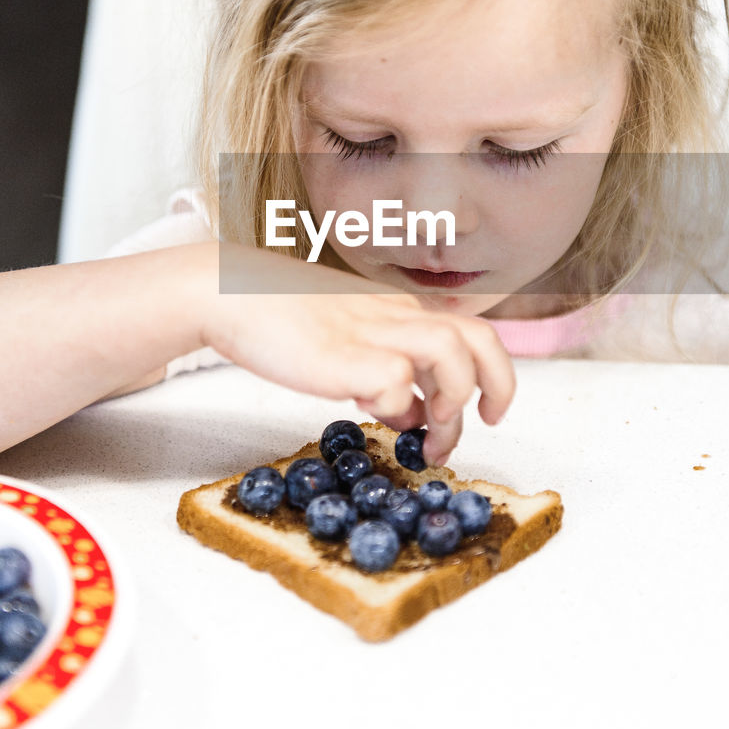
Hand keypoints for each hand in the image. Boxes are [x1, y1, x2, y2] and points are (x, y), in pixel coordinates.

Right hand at [201, 244, 515, 463]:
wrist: (231, 294)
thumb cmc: (282, 317)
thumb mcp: (350, 338)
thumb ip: (387, 370)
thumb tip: (413, 413)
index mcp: (400, 310)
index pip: (472, 332)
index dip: (494, 374)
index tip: (485, 411)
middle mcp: (396, 316)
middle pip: (479, 340)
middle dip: (497, 387)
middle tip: (486, 423)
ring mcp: (373, 333)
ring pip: (451, 354)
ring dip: (452, 400)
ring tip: (427, 434)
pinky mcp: (346, 355)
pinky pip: (395, 385)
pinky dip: (394, 408)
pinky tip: (366, 408)